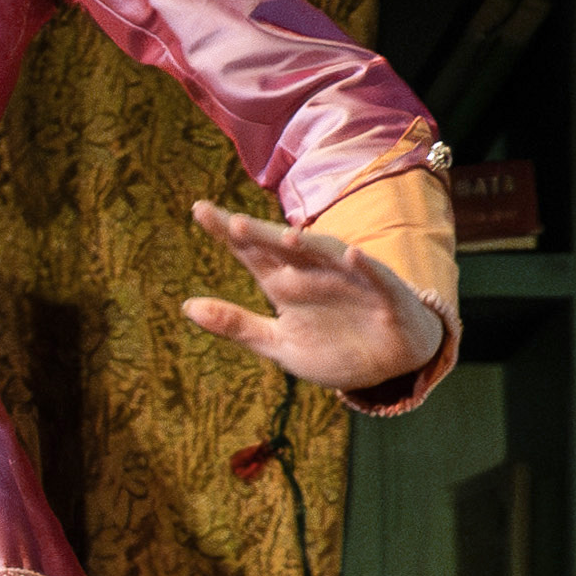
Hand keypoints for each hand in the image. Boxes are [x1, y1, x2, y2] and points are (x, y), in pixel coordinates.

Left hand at [181, 199, 441, 392]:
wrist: (389, 366)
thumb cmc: (332, 348)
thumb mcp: (277, 343)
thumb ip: (235, 325)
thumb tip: (186, 306)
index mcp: (285, 285)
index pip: (251, 253)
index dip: (227, 232)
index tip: (199, 209)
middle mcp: (314, 274)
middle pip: (283, 250)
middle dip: (261, 236)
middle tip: (233, 222)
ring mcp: (349, 280)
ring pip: (326, 257)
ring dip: (310, 246)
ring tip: (286, 236)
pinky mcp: (384, 294)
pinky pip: (374, 277)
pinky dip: (364, 266)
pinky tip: (352, 254)